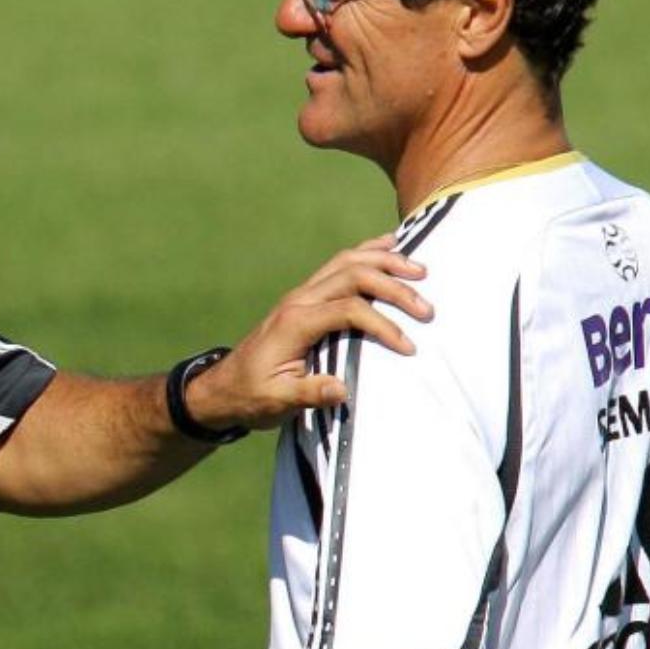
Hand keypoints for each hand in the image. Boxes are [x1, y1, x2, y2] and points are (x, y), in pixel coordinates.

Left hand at [184, 234, 429, 430]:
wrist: (223, 388)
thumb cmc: (251, 397)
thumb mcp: (277, 402)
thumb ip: (309, 394)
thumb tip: (343, 388)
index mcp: (295, 323)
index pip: (349, 309)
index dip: (382, 325)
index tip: (408, 347)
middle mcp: (299, 300)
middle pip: (353, 276)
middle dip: (393, 287)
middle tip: (426, 308)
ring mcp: (301, 294)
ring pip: (347, 262)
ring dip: (385, 262)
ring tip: (420, 271)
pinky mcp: (306, 296)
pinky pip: (339, 264)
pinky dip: (367, 253)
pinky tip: (391, 246)